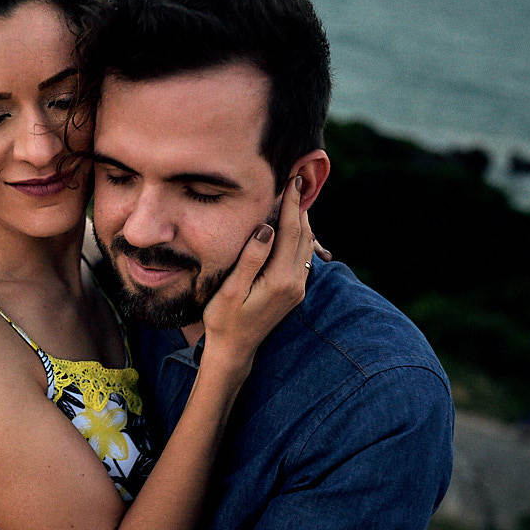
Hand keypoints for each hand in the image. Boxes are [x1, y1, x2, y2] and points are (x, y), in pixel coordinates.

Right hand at [202, 174, 316, 366]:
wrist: (234, 349)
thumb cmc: (224, 320)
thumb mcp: (230, 290)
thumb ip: (251, 259)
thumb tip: (267, 228)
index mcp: (280, 280)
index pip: (290, 232)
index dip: (292, 205)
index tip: (293, 181)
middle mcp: (295, 284)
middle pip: (304, 235)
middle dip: (301, 207)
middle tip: (297, 180)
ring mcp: (297, 289)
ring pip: (306, 246)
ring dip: (302, 221)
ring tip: (296, 197)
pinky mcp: (293, 292)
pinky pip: (302, 257)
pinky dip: (299, 237)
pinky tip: (291, 227)